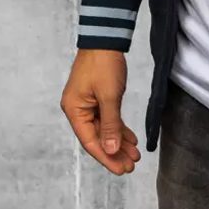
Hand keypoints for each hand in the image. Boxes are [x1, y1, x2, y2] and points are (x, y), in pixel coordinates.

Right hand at [60, 50, 140, 174]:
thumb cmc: (103, 64)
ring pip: (104, 129)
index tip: (122, 169)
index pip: (91, 141)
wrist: (106, 38)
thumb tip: (110, 150)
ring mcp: (87, 104)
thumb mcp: (109, 96)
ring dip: (118, 142)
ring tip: (134, 155)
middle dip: (115, 152)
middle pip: (97, 137)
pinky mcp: (97, 97)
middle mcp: (78, 110)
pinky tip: (130, 139)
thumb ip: (110, 125)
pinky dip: (118, 128)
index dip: (107, 157)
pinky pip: (108, 118)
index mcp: (74, 111)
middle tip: (131, 165)